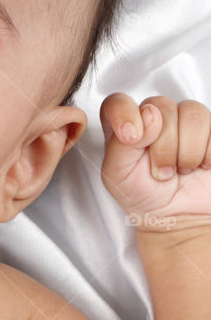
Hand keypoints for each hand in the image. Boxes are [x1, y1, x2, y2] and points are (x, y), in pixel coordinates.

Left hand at [100, 93, 210, 231]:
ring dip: (187, 149)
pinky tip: (202, 165)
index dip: (125, 114)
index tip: (132, 139)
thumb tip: (148, 116)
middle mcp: (154, 117)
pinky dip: (208, 152)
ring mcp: (184, 122)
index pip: (118, 101)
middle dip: (163, 145)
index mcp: (125, 125)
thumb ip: (121, 143)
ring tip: (181, 169)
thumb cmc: (143, 195)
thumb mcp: (118, 174)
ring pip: (191, 112)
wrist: (180, 218)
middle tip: (161, 171)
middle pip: (160, 105)